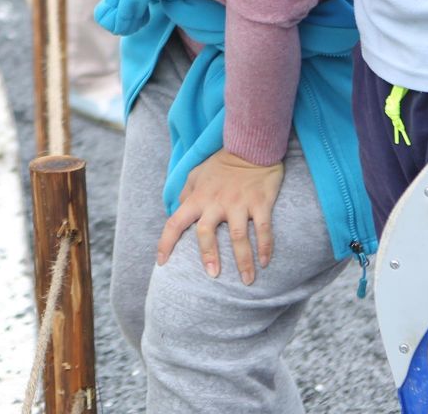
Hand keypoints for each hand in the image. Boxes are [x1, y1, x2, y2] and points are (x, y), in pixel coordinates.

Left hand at [157, 149, 284, 284]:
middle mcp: (216, 202)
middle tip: (212, 275)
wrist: (250, 146)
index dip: (165, 243)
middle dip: (208, 256)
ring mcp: (239, 203)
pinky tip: (265, 262)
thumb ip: (186, 192)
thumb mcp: (196, 174)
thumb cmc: (221, 163)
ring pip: (238, 237)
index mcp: (197, 198)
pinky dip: (266, 247)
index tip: (161, 262)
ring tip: (247, 280)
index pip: (175, 222)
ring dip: (243, 261)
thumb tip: (177, 208)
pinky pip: (264, 229)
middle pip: (206, 233)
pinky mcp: (260, 203)